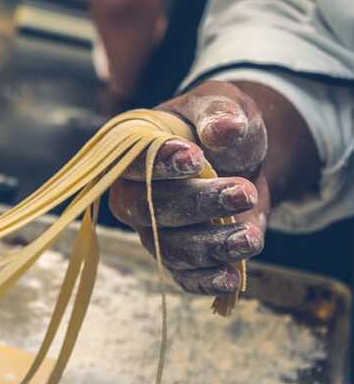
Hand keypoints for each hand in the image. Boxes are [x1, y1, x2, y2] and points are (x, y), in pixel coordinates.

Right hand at [109, 81, 268, 295]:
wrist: (239, 159)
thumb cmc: (218, 126)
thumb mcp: (221, 102)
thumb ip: (218, 111)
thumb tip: (223, 130)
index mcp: (132, 153)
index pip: (132, 163)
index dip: (160, 165)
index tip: (196, 159)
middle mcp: (133, 195)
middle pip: (150, 210)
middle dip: (197, 205)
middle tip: (243, 191)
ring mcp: (151, 230)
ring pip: (169, 248)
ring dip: (211, 245)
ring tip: (251, 236)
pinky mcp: (176, 256)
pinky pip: (183, 276)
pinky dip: (206, 280)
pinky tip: (232, 277)